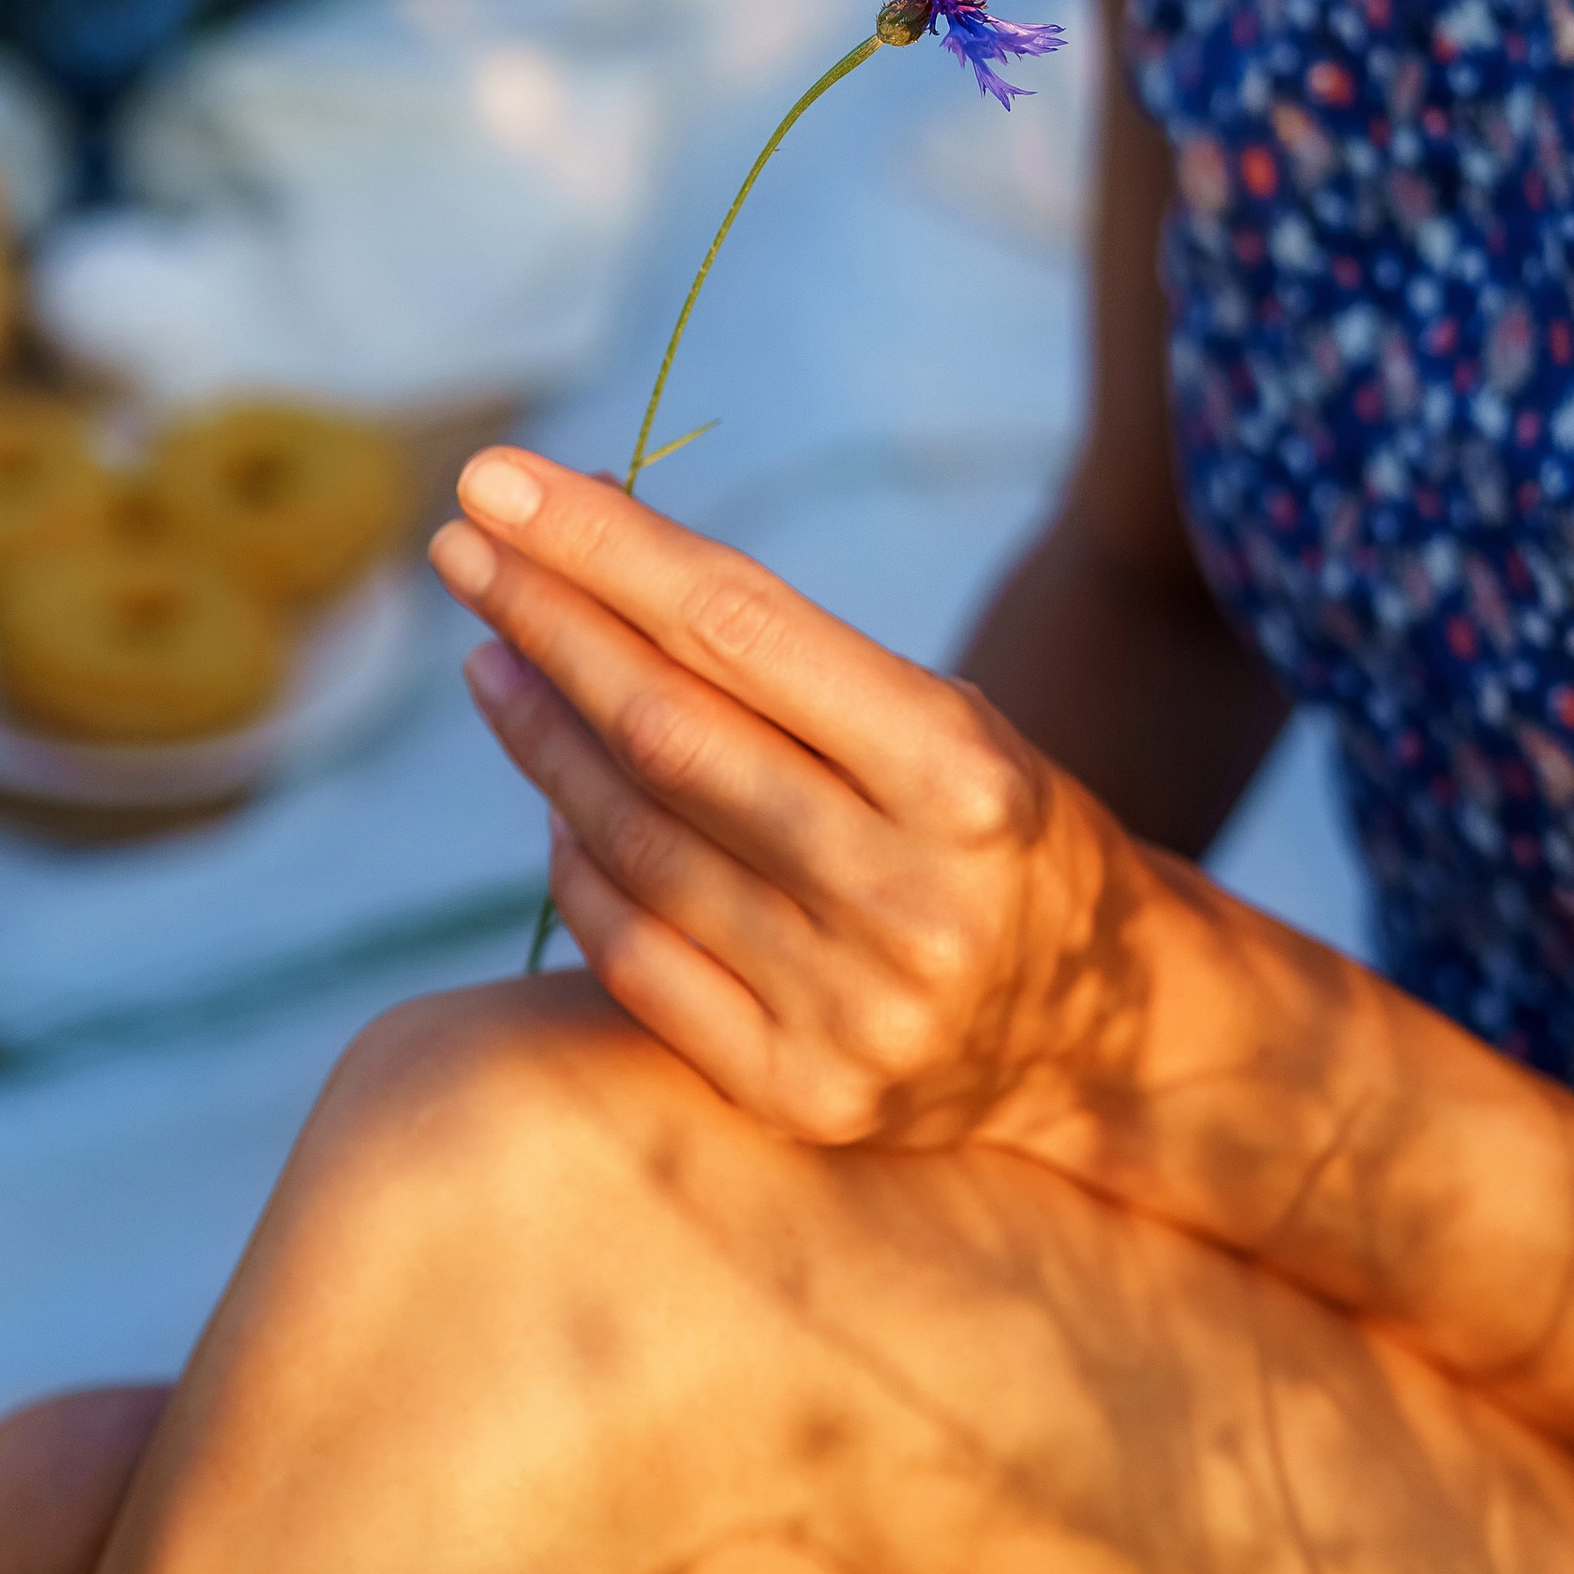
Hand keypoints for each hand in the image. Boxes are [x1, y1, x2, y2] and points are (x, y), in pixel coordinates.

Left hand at [429, 450, 1109, 1152]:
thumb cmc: (1003, 837)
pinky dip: (580, 865)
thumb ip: (785, 659)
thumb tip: (586, 541)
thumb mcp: (947, 724)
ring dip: (541, 736)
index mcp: (966, 778)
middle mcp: (909, 898)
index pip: (739, 630)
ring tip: (491, 656)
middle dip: (547, 622)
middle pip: (668, 733)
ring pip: (635, 842)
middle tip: (461, 546)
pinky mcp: (800, 1093)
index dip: (601, 548)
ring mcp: (849, 1010)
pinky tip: (550, 797)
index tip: (495, 480)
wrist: (1112, 1032)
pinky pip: (637, 958)